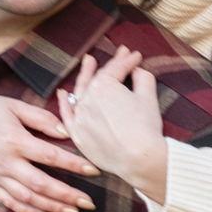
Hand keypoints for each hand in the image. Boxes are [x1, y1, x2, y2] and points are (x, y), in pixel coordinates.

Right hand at [0, 94, 100, 211]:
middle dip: (68, 195)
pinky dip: (28, 211)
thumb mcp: (14, 106)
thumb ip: (41, 118)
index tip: (94, 171)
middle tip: (89, 203)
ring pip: (28, 198)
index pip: (51, 156)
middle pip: (42, 184)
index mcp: (15, 140)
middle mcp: (6, 162)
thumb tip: (66, 132)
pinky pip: (9, 202)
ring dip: (53, 207)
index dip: (74, 165)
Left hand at [58, 48, 167, 204]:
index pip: (117, 68)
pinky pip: (67, 115)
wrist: (138, 158)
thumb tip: (137, 71)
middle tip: (119, 53)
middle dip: (111, 64)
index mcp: (104, 85)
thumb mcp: (148, 96)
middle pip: (99, 77)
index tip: (136, 55)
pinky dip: (64, 103)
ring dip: (85, 76)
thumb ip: (142, 77)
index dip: (128, 60)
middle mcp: (87, 97)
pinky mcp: (77, 134)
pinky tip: (63, 94)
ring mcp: (79, 116)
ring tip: (89, 63)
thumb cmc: (145, 127)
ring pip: (80, 92)